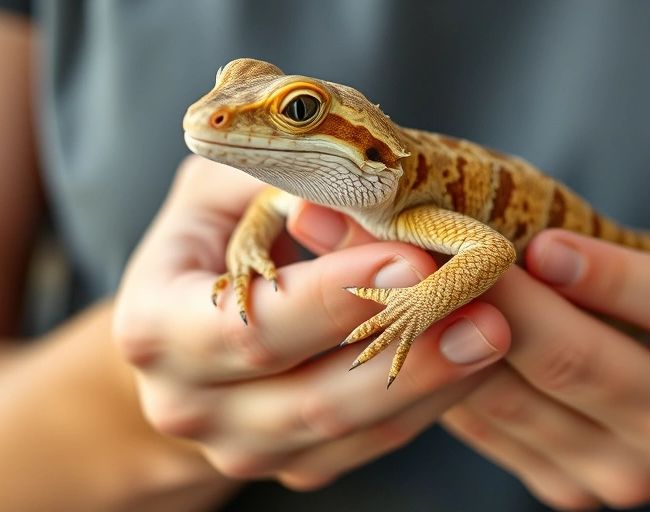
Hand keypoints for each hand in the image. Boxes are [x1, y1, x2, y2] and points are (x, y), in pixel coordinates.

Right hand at [112, 157, 509, 488]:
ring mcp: (241, 446)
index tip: (413, 259)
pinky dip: (427, 403)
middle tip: (484, 312)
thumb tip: (336, 198)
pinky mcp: (293, 465)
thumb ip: (268, 183)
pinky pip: (371, 444)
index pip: (252, 326)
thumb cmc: (209, 241)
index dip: (333, 298)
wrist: (186, 329)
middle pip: (307, 398)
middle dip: (404, 351)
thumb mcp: (219, 194)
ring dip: (431, 383)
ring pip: (349, 431)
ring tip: (493, 332)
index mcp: (156, 328)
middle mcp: (188, 404)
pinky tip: (471, 360)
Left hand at [440, 230, 649, 509]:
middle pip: (573, 361)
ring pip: (514, 401)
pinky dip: (454, 376)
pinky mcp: (566, 489)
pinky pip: (492, 428)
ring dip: (461, 337)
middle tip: (453, 249)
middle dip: (505, 299)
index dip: (602, 273)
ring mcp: (617, 477)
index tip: (542, 241)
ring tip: (427, 283)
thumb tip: (543, 254)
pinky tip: (435, 332)